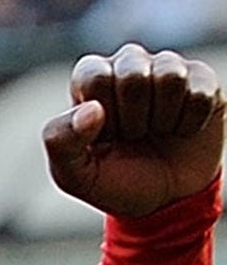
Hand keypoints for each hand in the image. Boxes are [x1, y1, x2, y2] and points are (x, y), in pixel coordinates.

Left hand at [44, 44, 224, 217]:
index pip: (94, 76)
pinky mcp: (203, 80)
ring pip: (170, 77)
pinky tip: (179, 131)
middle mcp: (129, 64)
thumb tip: (93, 110)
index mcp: (91, 79)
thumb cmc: (112, 180)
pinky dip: (188, 124)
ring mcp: (168, 68)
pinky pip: (200, 94)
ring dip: (161, 119)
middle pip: (132, 75)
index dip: (101, 116)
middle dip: (132, 119)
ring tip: (155, 132)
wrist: (161, 200)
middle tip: (132, 136)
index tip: (103, 137)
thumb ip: (61, 142)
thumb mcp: (73, 174)